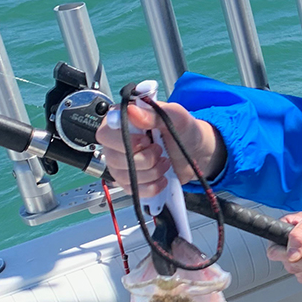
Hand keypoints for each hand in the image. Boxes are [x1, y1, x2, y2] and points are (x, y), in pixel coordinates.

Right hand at [95, 98, 223, 196]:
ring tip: (164, 161)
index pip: (105, 134)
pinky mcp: (130, 181)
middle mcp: (115, 142)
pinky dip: (153, 186)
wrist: (196, 152)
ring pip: (125, 176)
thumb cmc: (184, 130)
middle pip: (113, 158)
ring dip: (152, 172)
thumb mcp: (176, 116)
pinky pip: (134, 190)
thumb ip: (155, 113)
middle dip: (144, 158)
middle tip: (159, 150)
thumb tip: (132, 111)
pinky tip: (162, 177)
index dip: (125, 141)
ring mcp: (120, 163)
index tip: (146, 140)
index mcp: (121, 121)